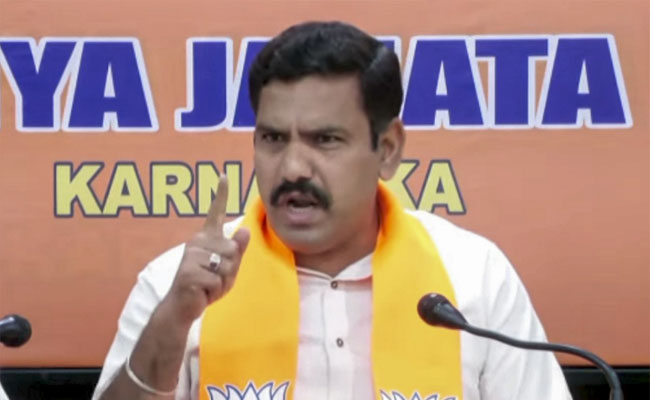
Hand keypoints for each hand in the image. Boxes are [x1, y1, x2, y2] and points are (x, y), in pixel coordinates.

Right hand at [161, 175, 249, 325]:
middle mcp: (197, 243)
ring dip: (223, 281)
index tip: (224, 175)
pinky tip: (203, 292)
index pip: (215, 214)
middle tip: (215, 278)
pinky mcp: (189, 273)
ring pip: (226, 266)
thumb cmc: (206, 285)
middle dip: (230, 269)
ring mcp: (191, 257)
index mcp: (206, 238)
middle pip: (232, 249)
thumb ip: (237, 251)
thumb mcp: (228, 269)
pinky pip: (217, 281)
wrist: (183, 307)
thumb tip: (244, 229)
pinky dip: (215, 291)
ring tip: (208, 285)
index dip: (220, 194)